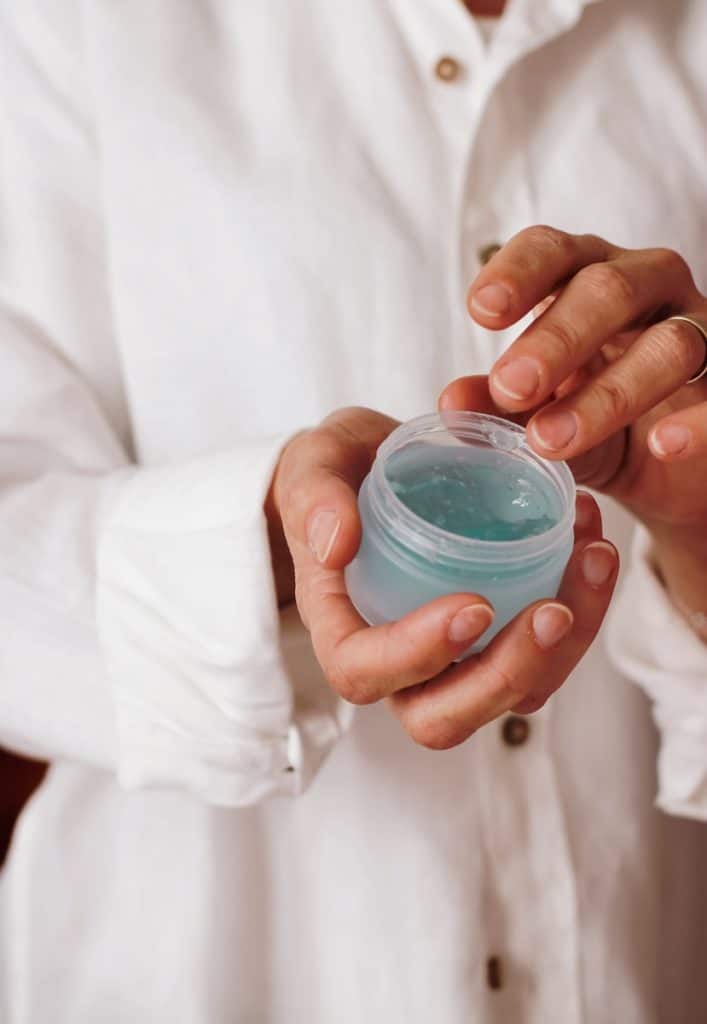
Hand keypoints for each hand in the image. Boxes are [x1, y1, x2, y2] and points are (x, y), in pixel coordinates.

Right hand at [268, 406, 617, 746]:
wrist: (374, 467)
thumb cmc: (336, 473)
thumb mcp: (314, 465)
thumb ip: (315, 497)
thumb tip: (336, 542)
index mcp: (341, 627)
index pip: (365, 673)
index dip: (418, 656)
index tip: (474, 604)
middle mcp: (396, 662)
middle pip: (442, 718)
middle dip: (506, 677)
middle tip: (554, 610)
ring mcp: (451, 659)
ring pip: (508, 695)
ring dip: (564, 647)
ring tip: (592, 558)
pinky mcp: (494, 638)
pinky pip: (543, 655)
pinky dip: (583, 609)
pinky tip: (593, 545)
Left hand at [445, 226, 706, 627]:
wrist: (668, 471)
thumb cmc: (594, 419)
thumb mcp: (540, 414)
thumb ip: (500, 408)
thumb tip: (452, 401)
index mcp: (586, 278)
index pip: (554, 250)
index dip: (519, 273)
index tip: (482, 311)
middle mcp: (647, 288)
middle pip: (608, 289)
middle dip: (556, 338)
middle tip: (510, 386)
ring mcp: (699, 330)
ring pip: (669, 343)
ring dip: (609, 393)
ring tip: (550, 440)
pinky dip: (697, 421)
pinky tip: (663, 444)